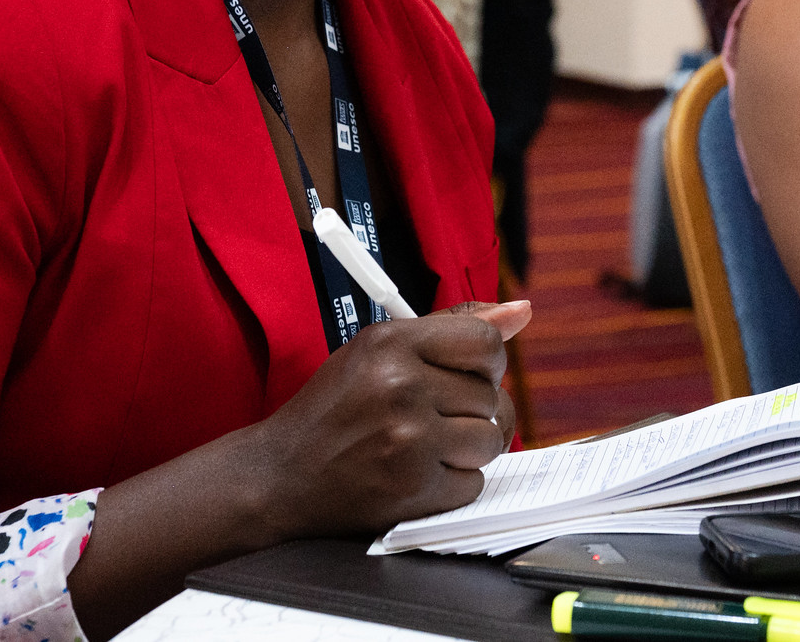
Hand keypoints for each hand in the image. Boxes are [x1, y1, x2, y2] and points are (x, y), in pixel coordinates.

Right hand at [67, 299, 529, 639]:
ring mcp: (409, 439)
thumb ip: (451, 328)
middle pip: (492, 395)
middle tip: (434, 417)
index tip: (472, 374)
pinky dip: (453, 484)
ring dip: (468, 448)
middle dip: (472, 410)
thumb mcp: (378, 351)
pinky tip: (417, 473)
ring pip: (491, 440)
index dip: (489, 362)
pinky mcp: (413, 487)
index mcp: (391, 343)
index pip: (486, 343)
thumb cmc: (333, 410)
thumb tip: (520, 312)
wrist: (279, 477)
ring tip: (428, 445)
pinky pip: (473, 483)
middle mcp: (401, 385)